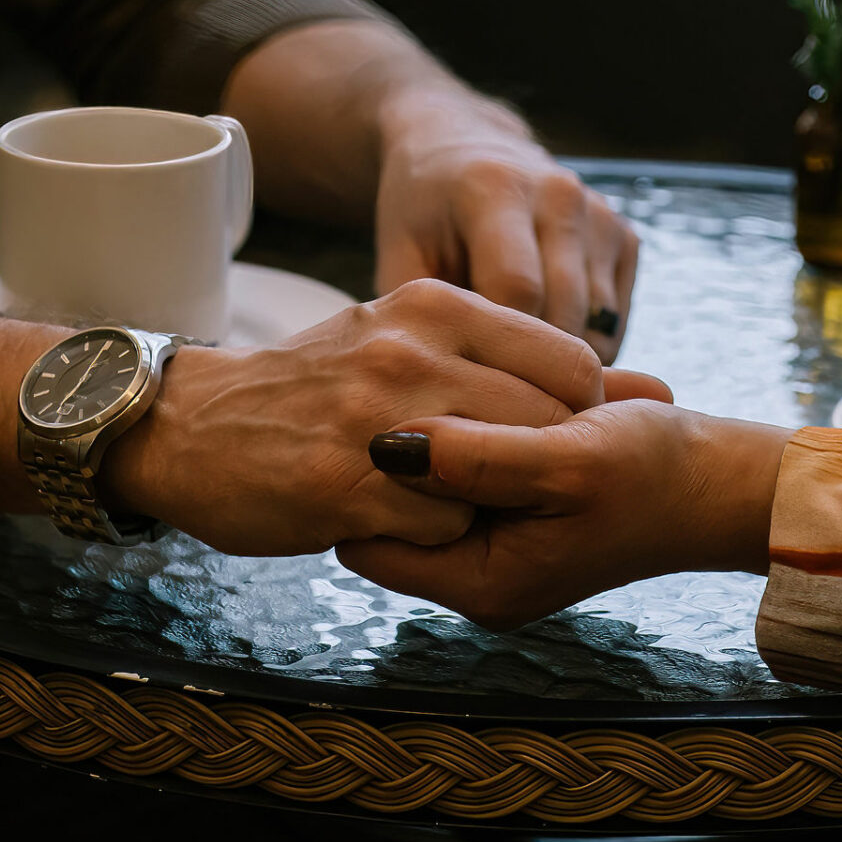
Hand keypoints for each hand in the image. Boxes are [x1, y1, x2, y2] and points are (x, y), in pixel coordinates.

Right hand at [99, 279, 639, 556]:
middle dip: (535, 462)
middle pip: (547, 423)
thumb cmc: (318, 387)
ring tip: (435, 491)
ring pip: (500, 476)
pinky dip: (434, 536)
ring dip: (483, 500)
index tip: (537, 436)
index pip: (573, 362)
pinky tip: (390, 517)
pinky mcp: (344, 486)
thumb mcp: (412, 340)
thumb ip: (518, 359)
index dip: (572, 415)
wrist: (190, 426)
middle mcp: (412, 350)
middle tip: (488, 474)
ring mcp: (377, 419)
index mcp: (435, 305)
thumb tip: (651, 386)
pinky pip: (444, 528)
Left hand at [337, 400, 791, 630]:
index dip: (361, 479)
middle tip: (432, 385)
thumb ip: (477, 456)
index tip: (382, 414)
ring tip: (486, 386)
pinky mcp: (512, 502)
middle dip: (406, 445)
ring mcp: (494, 536)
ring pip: (425, 475)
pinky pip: (465, 460)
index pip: (363, 542)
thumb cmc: (659, 474)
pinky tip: (512, 390)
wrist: (725, 477)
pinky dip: (479, 421)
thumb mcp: (570, 458)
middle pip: (388, 508)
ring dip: (447, 422)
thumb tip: (384, 443)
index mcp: (480, 581)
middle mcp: (476, 569)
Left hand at [375, 89, 638, 363]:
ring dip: (561, 361)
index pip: (518, 289)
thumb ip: (424, 316)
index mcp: (496, 188)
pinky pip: (615, 318)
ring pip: (598, 323)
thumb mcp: (398, 254)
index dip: (496, 349)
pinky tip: (542, 345)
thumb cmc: (422, 210)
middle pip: (566, 311)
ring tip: (516, 374)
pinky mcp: (624, 235)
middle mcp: (560, 194)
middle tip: (494, 400)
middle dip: (532, 366)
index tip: (470, 385)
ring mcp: (600, 213)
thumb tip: (451, 390)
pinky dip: (584, 345)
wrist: (463, 148)